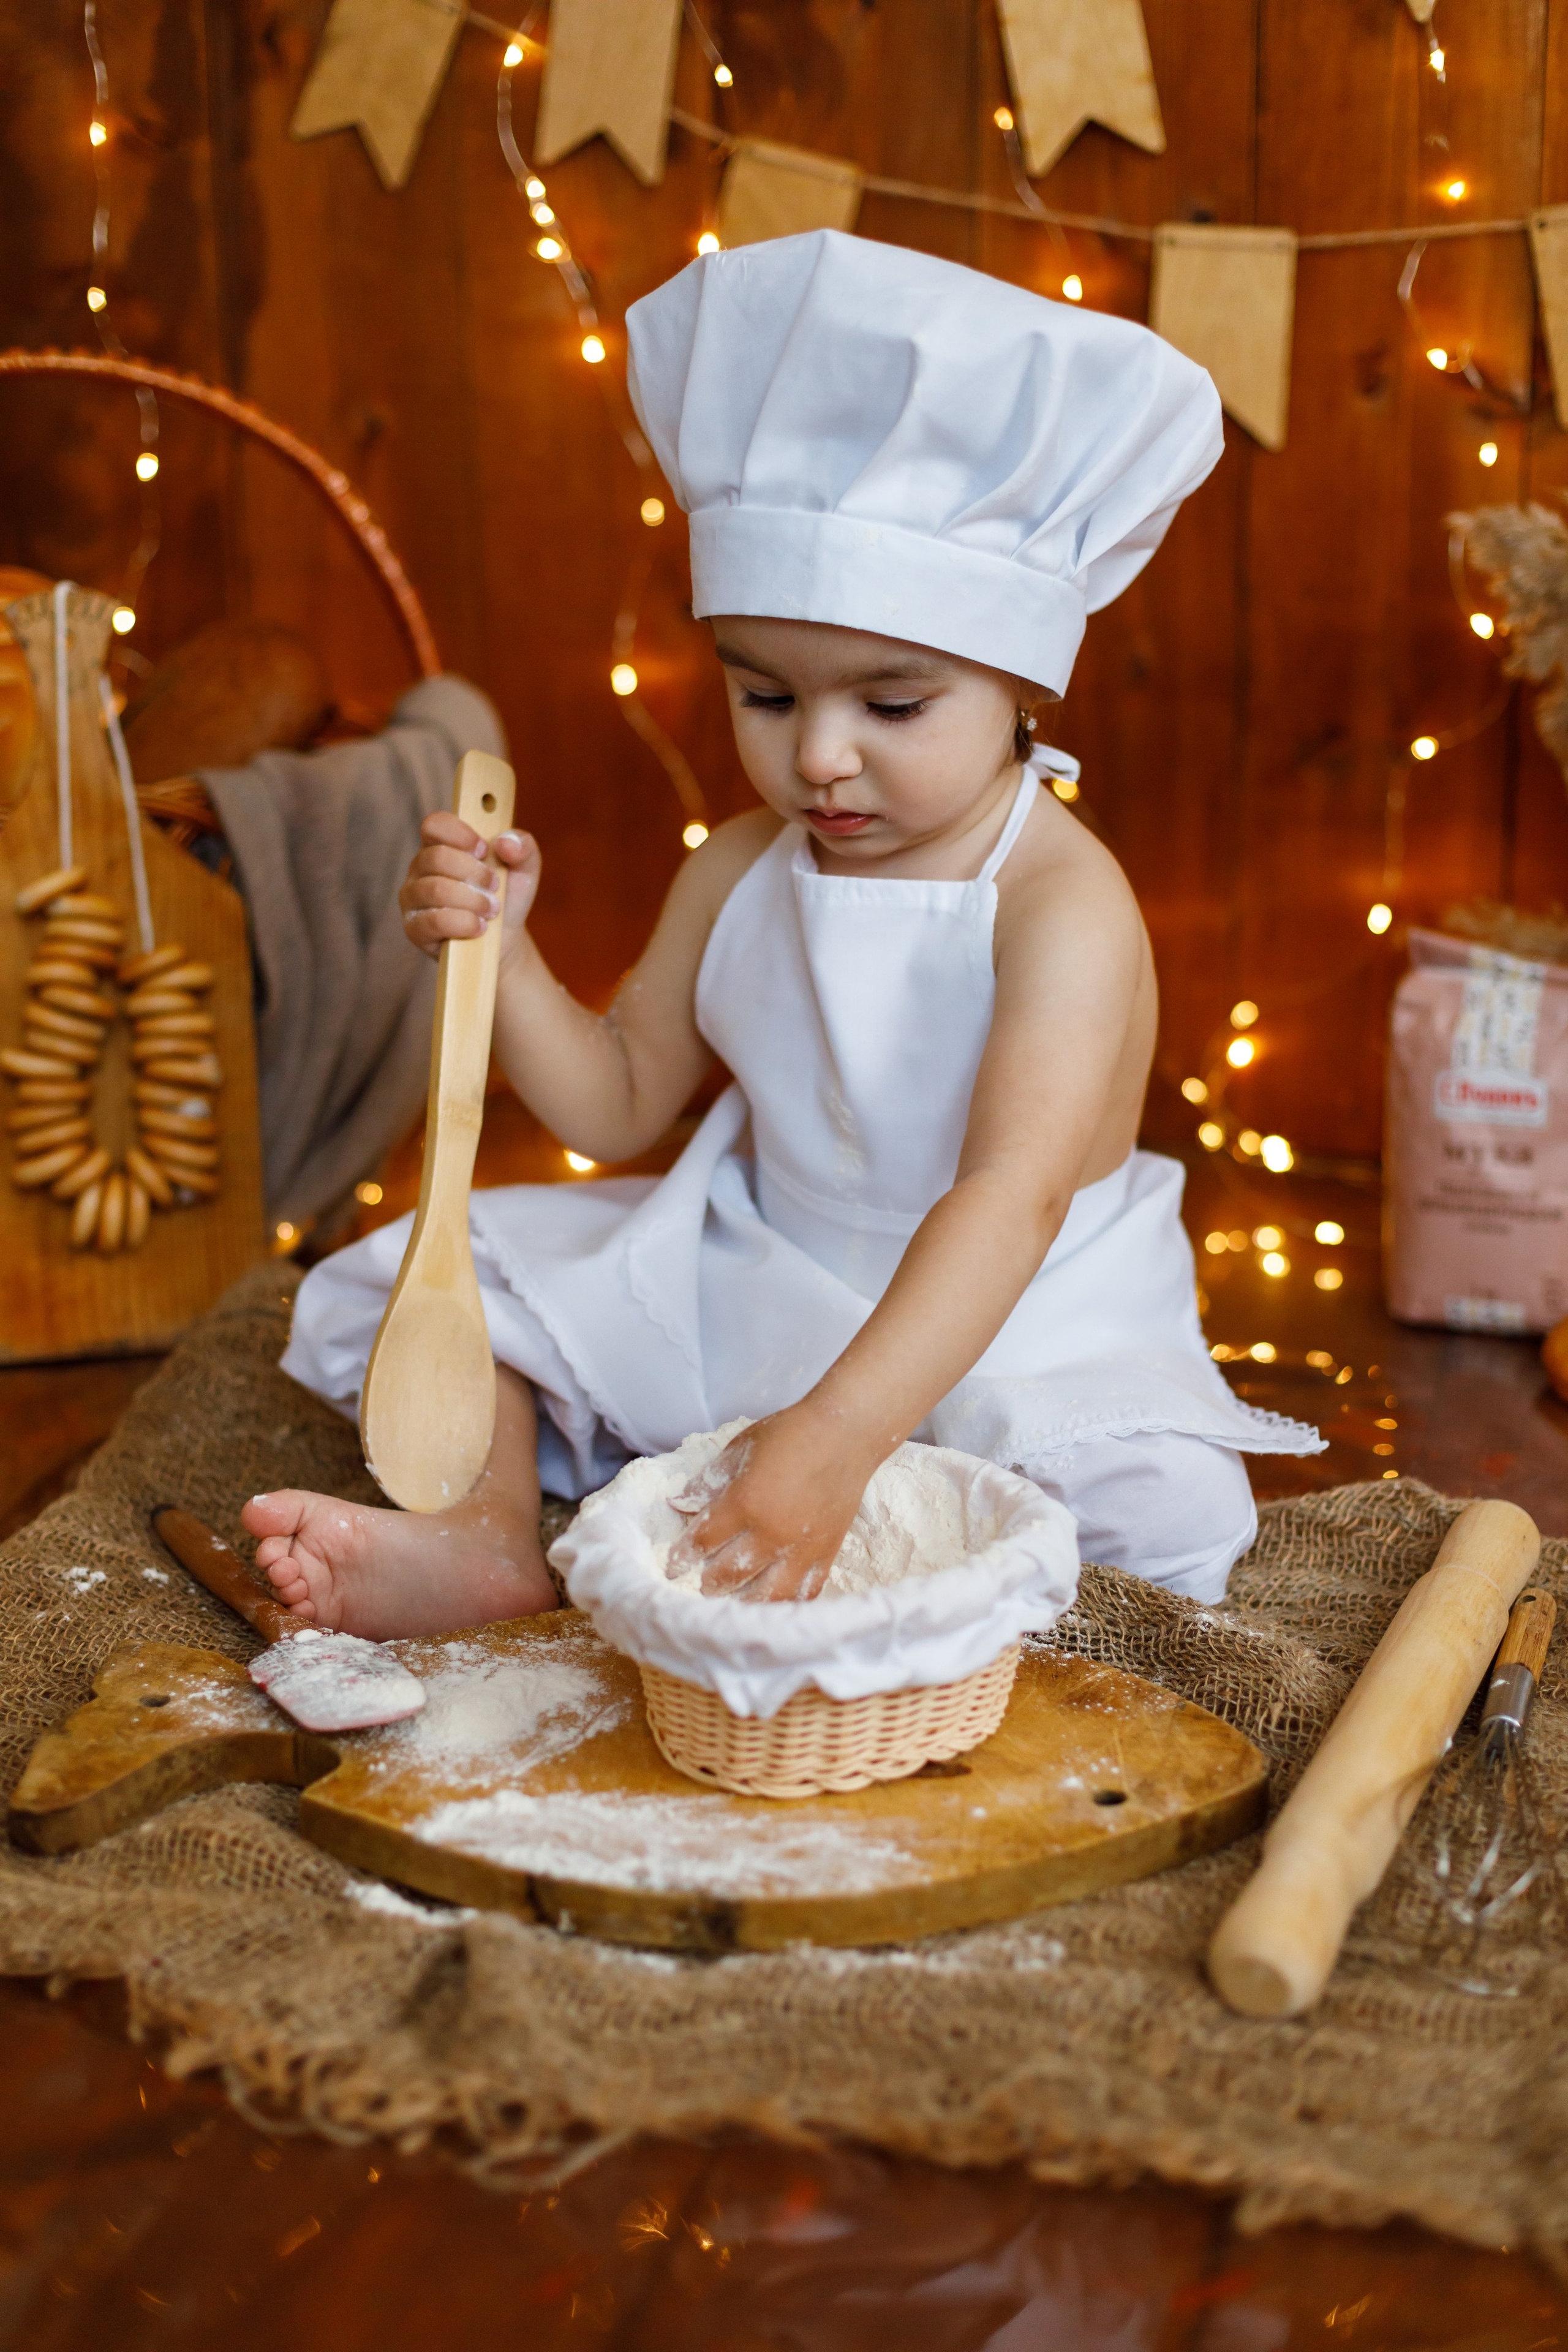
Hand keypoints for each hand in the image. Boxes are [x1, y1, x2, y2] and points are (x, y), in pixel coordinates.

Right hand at [399, 811, 540, 961]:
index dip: (459, 834)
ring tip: (492, 910)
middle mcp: (420, 868)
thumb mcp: (525, 868)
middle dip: (474, 873)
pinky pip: (434, 921)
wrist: (504, 939)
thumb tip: (504, 842)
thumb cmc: (507, 896)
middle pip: (436, 857)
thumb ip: (523, 846)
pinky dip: (464, 923)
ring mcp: (413, 898)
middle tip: (495, 887)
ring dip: (472, 900)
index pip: (434, 824)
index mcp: (441, 844)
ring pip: (434, 889)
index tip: (484, 850)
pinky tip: (479, 927)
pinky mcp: (415, 929)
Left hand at [671, 1407, 880, 1602]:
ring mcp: (802, 1548)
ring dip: (745, 1602)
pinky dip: (789, 1602)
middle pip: (730, 1574)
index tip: (673, 1566)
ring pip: (768, 1594)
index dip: (682, 1556)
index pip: (703, 1540)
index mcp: (746, 1503)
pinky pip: (806, 1591)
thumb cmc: (790, 1434)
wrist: (846, 1433)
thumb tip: (678, 1503)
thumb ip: (709, 1480)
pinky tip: (774, 1604)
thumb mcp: (741, 1447)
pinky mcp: (826, 1553)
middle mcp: (772, 1533)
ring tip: (734, 1601)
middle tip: (703, 1585)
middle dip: (710, 1583)